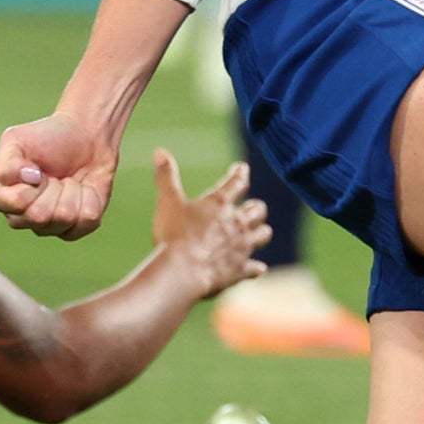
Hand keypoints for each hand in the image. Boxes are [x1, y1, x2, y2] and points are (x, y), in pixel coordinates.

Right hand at [0, 104, 122, 236]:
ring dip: (72, 190)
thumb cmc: (47, 138)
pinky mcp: (75, 229)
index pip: (13, 204)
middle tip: (53, 175)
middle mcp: (21, 217)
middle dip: (52, 187)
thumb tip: (27, 178)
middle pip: (38, 216)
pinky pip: (86, 222)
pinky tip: (85, 188)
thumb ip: (8, 162)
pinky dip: (90, 198)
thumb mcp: (16, 139)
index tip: (35, 169)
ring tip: (68, 180)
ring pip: (64, 218)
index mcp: (0, 197)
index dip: (29, 186)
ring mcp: (48, 226)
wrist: (86, 137)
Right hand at [149, 150, 270, 297]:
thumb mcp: (168, 202)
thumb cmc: (174, 235)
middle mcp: (236, 223)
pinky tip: (257, 268)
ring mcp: (242, 247)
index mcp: (219, 204)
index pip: (236, 183)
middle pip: (258, 210)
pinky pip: (255, 268)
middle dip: (256, 207)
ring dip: (261, 232)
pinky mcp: (240, 270)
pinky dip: (256, 267)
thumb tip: (159, 151)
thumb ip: (166, 177)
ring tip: (259, 232)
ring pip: (263, 235)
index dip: (240, 174)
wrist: (183, 272)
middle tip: (253, 207)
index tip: (242, 168)